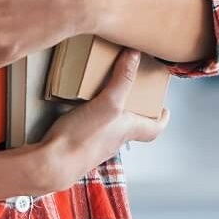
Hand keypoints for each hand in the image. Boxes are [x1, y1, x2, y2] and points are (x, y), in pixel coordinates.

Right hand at [38, 50, 169, 191]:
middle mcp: (116, 138)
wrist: (55, 163)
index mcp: (129, 130)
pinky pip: (91, 126)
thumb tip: (135, 55)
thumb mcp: (108, 103)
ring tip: (105, 91)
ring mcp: (97, 142)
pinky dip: (91, 115)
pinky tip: (80, 105)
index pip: (154, 128)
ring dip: (113, 111)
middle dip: (135, 109)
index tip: (164, 108)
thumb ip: (122, 80)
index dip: (161, 118)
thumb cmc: (84, 138)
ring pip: (113, 126)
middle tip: (133, 91)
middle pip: (134, 125)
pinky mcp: (78, 142)